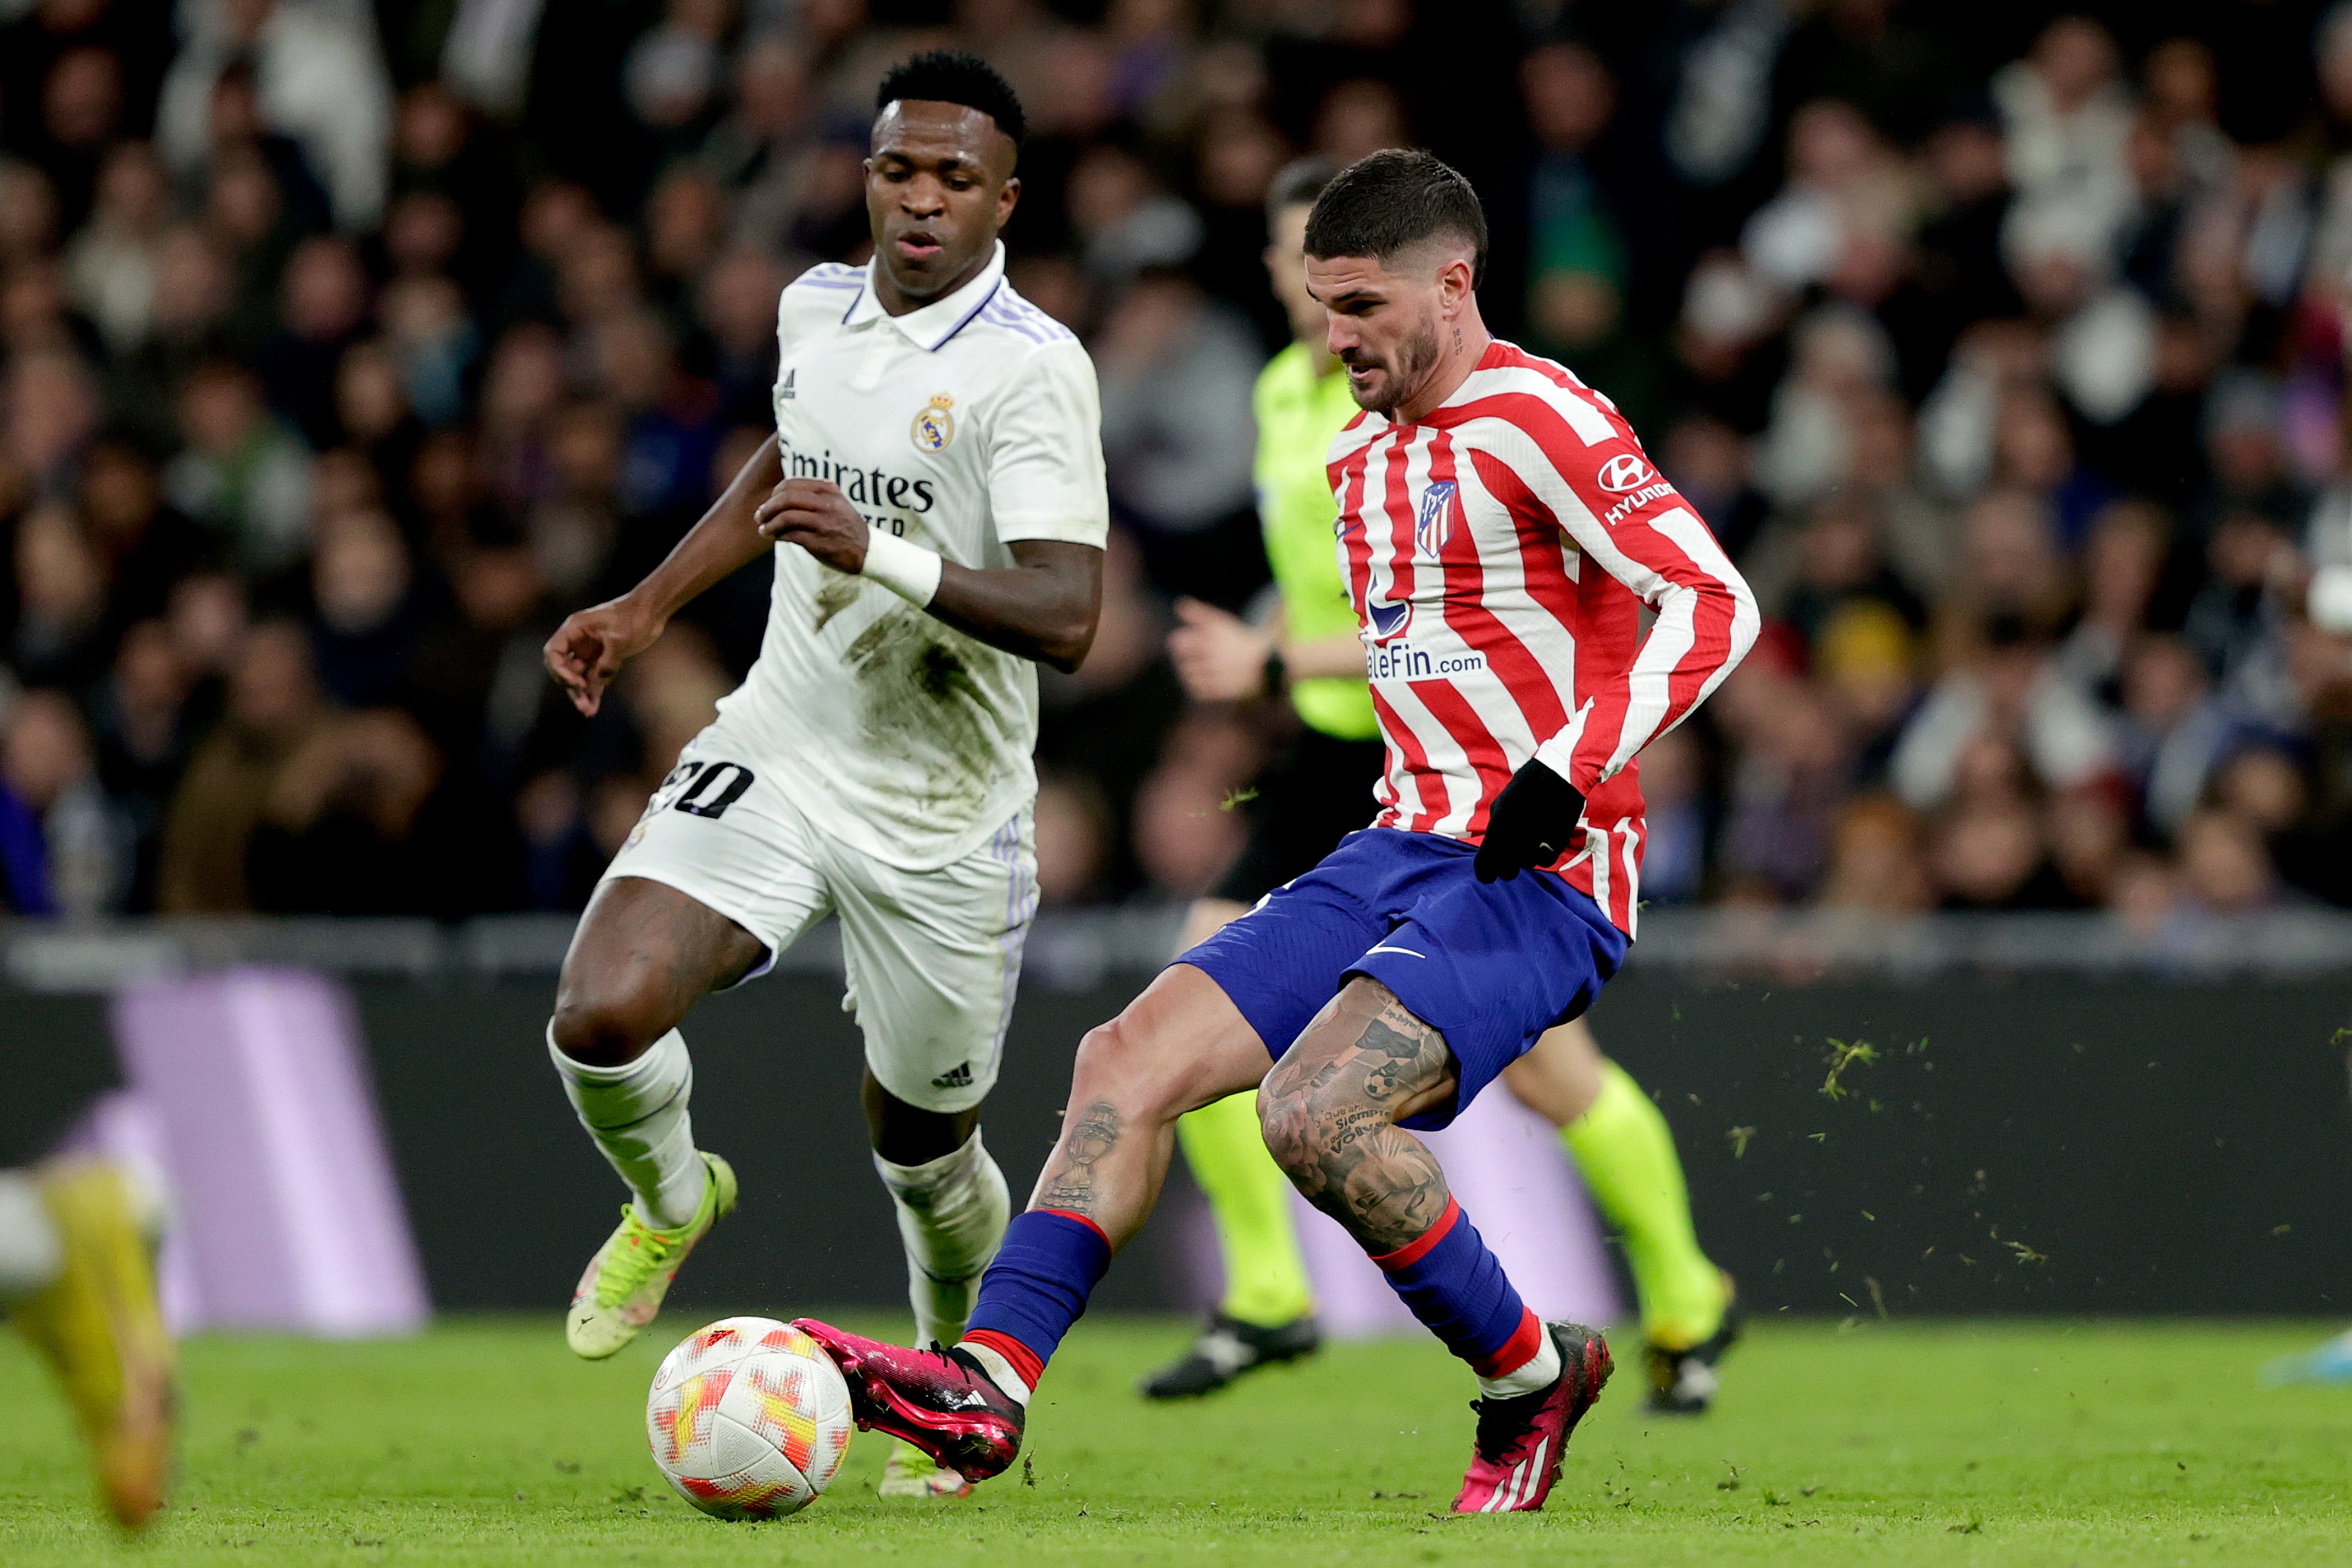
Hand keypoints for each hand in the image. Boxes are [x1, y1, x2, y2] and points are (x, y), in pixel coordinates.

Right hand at [544, 597, 663, 716]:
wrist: (652, 611)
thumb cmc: (634, 616)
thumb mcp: (620, 637)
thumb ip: (608, 660)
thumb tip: (598, 680)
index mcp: (575, 629)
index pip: (554, 652)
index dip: (559, 669)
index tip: (576, 681)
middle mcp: (579, 642)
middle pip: (564, 668)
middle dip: (571, 686)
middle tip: (582, 703)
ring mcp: (590, 652)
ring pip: (579, 677)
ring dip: (581, 694)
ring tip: (587, 711)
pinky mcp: (604, 661)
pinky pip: (594, 680)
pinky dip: (593, 693)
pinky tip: (593, 709)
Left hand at [754, 478, 868, 572]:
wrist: (868, 551)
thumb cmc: (847, 527)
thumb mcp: (836, 503)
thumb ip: (815, 496)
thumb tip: (781, 496)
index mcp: (828, 491)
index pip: (792, 485)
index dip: (774, 494)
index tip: (769, 503)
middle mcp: (826, 504)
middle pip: (786, 498)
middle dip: (767, 507)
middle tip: (759, 516)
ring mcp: (823, 523)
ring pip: (785, 517)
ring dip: (769, 524)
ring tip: (763, 530)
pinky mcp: (819, 542)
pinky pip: (790, 535)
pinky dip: (778, 536)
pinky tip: (775, 538)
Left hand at [1168, 597, 1276, 702]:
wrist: (1262, 660)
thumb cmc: (1237, 638)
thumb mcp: (1219, 621)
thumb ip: (1198, 613)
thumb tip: (1179, 604)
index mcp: (1210, 639)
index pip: (1179, 643)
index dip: (1178, 642)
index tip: (1184, 642)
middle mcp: (1212, 658)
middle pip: (1182, 661)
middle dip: (1183, 658)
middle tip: (1190, 656)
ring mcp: (1216, 675)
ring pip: (1188, 676)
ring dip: (1187, 672)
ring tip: (1196, 667)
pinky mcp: (1220, 690)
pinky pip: (1197, 690)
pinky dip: (1195, 685)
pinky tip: (1202, 678)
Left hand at [1473, 756, 1585, 883]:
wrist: (1557, 775)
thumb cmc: (1524, 787)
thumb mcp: (1500, 805)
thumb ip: (1494, 830)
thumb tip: (1491, 849)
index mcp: (1498, 828)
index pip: (1485, 865)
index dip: (1485, 873)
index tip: (1487, 875)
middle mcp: (1516, 839)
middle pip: (1507, 871)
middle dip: (1506, 867)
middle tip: (1509, 858)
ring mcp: (1538, 841)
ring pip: (1527, 864)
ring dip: (1526, 857)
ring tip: (1530, 839)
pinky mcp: (1557, 842)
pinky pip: (1546, 860)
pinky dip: (1543, 854)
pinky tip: (1543, 841)